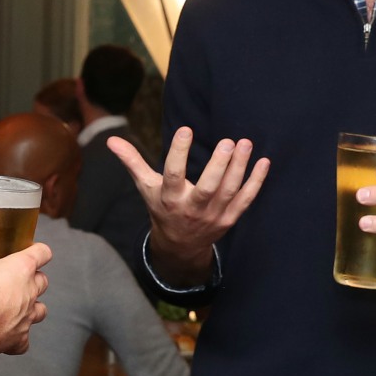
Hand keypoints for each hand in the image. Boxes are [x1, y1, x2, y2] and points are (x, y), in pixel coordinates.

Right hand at [0, 243, 50, 368]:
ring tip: (18, 308)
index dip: (38, 251)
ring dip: (32, 308)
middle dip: (33, 280)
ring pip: (41, 310)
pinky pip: (24, 341)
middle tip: (17, 281)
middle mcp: (29, 292)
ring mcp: (26, 316)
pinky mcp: (19, 339)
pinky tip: (7, 336)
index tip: (33, 252)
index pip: (42, 253)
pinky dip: (18, 339)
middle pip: (43, 281)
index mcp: (20, 268)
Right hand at [109, 127, 268, 283]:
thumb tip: (111, 139)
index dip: (178, 153)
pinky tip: (264, 162)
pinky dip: (256, 182)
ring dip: (239, 168)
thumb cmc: (162, 208)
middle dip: (219, 166)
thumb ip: (132, 162)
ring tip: (245, 143)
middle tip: (227, 141)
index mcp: (170, 198)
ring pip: (229, 192)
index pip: (173, 175)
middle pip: (207, 188)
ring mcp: (213, 215)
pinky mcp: (230, 218)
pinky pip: (246, 200)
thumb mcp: (146, 187)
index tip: (185, 129)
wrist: (180, 246)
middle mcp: (192, 208)